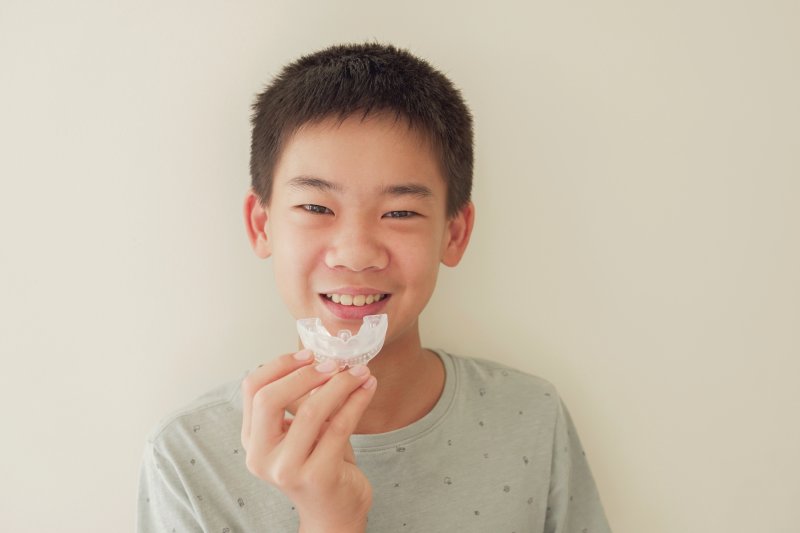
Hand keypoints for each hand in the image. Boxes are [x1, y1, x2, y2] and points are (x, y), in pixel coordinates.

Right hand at [241, 350, 377, 532]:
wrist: (333, 514)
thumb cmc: (319, 465)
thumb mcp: (304, 430)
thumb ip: (303, 399)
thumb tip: (323, 357)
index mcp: (252, 440)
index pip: (253, 389)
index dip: (280, 365)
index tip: (309, 354)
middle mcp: (261, 456)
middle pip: (270, 399)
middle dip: (306, 374)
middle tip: (335, 363)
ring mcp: (287, 469)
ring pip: (310, 411)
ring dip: (340, 385)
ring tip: (360, 372)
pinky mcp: (317, 475)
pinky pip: (339, 427)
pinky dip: (356, 401)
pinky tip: (368, 388)